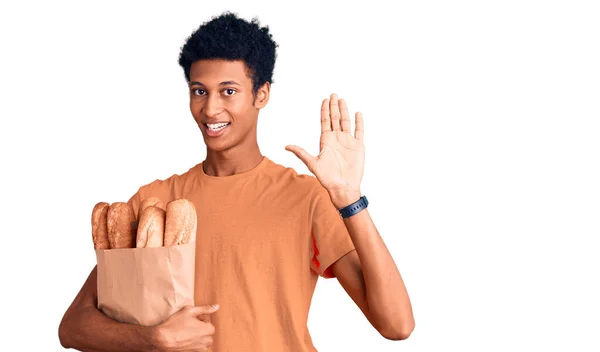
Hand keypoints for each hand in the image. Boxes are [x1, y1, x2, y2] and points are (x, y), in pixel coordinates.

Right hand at [152, 304, 219, 351]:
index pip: (208, 322)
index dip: (199, 319)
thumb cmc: (175, 325)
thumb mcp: (190, 311)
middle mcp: (207, 340)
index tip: (191, 319)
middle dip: (199, 328)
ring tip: (185, 332)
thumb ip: (205, 308)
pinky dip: (192, 343)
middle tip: (187, 325)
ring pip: (202, 340)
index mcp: (208, 329)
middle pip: (206, 332)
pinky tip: (184, 339)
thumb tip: (216, 306)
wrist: (163, 339)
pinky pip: (197, 346)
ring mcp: (200, 348)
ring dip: (197, 336)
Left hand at [286, 93, 364, 207]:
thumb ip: (301, 153)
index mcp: (326, 141)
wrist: (343, 187)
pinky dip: (359, 122)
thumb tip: (286, 146)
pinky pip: (359, 131)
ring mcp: (348, 142)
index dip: (325, 110)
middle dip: (334, 106)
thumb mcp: (312, 163)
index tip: (325, 100)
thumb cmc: (327, 178)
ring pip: (346, 122)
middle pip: (335, 118)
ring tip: (343, 100)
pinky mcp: (358, 146)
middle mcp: (337, 139)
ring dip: (345, 111)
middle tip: (333, 94)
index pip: (325, 121)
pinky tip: (358, 113)